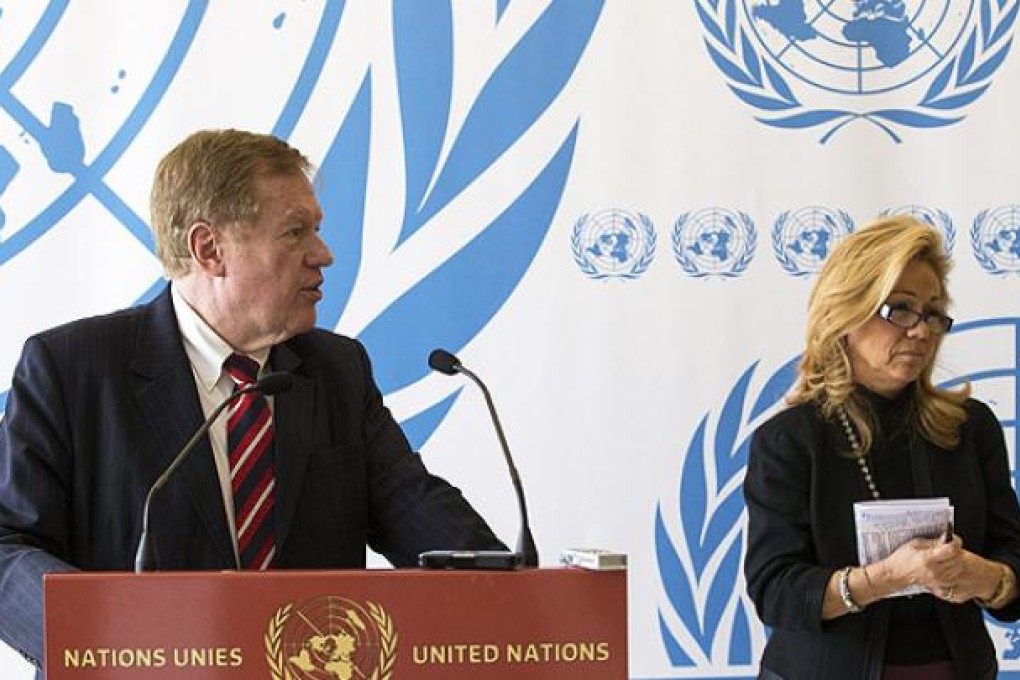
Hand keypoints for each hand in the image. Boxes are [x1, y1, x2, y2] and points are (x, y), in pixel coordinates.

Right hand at [879, 535, 995, 602]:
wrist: (896, 574)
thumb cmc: (902, 558)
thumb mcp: (915, 544)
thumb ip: (933, 542)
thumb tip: (946, 538)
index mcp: (928, 558)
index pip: (952, 549)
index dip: (955, 541)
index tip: (952, 538)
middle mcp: (935, 570)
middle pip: (958, 559)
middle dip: (956, 551)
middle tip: (949, 547)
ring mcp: (938, 579)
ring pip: (959, 569)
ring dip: (956, 561)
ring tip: (946, 556)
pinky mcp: (939, 584)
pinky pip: (954, 577)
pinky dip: (954, 571)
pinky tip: (946, 566)